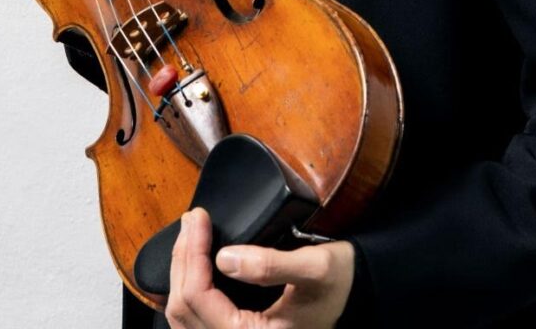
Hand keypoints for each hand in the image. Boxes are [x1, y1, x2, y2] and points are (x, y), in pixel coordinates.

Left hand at [164, 207, 355, 328]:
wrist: (354, 299)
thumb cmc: (339, 286)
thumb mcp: (314, 268)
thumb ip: (271, 265)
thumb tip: (225, 257)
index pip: (198, 296)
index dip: (191, 252)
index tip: (199, 216)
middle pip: (183, 308)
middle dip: (182, 258)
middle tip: (192, 219)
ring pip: (184, 317)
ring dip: (181, 274)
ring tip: (190, 236)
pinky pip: (196, 321)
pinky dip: (188, 292)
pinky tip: (192, 266)